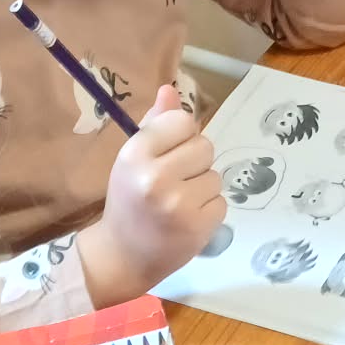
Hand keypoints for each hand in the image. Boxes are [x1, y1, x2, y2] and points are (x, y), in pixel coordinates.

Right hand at [76, 85, 225, 303]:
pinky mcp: (198, 227)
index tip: (169, 152)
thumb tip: (171, 89)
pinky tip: (187, 219)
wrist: (123, 255)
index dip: (181, 135)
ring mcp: (178, 204)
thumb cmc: (128, 201)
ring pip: (215, 175)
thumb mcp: (132, 159)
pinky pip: (221, 202)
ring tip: (179, 202)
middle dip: (195, 162)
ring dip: (202, 187)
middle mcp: (156, 177)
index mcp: (135, 154)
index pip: (182, 121)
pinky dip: (209, 210)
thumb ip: (154, 125)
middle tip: (174, 181)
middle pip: (204, 146)